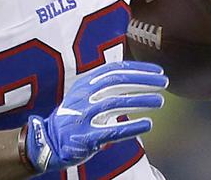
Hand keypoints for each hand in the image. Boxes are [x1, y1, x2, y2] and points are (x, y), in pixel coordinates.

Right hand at [23, 61, 167, 172]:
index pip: (114, 69)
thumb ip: (105, 86)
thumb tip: (135, 77)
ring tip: (160, 101)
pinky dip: (132, 127)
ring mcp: (84, 116)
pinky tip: (147, 124)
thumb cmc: (71, 117)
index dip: (138, 69)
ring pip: (115, 103)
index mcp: (84, 83)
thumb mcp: (84, 94)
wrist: (47, 141)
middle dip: (143, 80)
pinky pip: (112, 130)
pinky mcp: (87, 137)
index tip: (157, 71)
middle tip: (164, 82)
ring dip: (141, 100)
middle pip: (117, 81)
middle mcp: (83, 96)